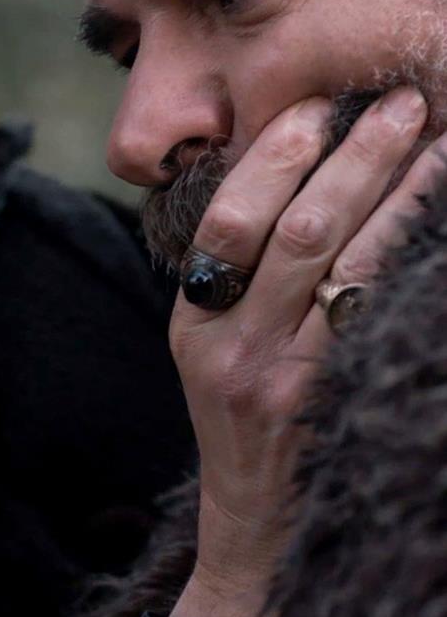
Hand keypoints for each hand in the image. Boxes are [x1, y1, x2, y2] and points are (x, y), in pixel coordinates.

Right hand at [164, 86, 443, 616]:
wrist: (254, 513)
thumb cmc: (231, 413)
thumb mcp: (205, 342)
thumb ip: (230, 273)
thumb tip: (285, 180)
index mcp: (194, 317)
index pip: (230, 219)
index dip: (274, 157)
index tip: (316, 107)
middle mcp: (236, 341)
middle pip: (297, 229)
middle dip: (351, 158)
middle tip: (397, 104)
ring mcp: (289, 374)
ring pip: (348, 264)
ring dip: (398, 194)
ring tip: (436, 139)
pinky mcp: (335, 396)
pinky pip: (381, 312)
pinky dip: (413, 255)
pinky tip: (440, 217)